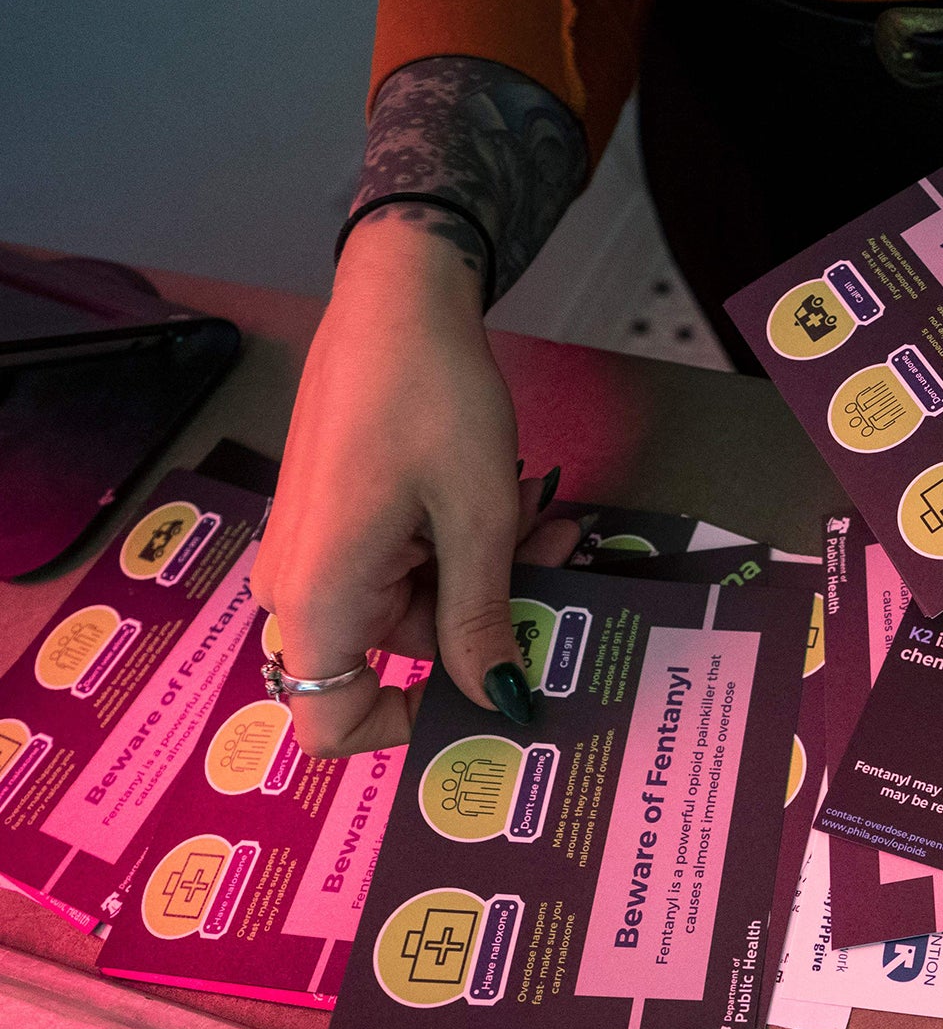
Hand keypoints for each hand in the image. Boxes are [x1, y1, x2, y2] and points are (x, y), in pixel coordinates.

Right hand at [251, 224, 581, 757]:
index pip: (330, 725)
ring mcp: (318, 551)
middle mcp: (300, 587)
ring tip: (549, 522)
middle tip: (556, 576)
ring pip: (414, 606)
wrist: (396, 300)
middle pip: (392, 658)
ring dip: (488, 577)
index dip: (407, 728)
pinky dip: (464, 546)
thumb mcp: (477, 520)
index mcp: (316, 602)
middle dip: (484, 628)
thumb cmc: (430, 402)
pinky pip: (405, 564)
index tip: (488, 692)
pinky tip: (520, 504)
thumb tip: (501, 702)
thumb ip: (481, 621)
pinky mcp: (341, 520)